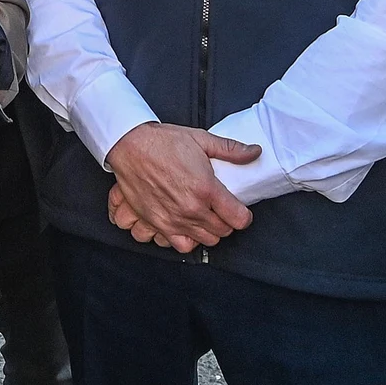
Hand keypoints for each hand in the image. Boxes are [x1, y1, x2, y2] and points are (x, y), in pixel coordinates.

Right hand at [102, 123, 260, 252]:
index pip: (239, 218)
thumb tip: (255, 152)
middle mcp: (192, 208)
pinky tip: (189, 227)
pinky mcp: (158, 224)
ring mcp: (174, 219)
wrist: (131, 147)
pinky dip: (188, 239)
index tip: (241, 210)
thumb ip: (231, 149)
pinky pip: (181, 245)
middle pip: (223, 231)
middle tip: (222, 209)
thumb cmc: (164, 142)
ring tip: (206, 217)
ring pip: (205, 240)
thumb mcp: (202, 139)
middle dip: (227, 222)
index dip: (244, 215)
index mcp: (206, 188)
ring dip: (209, 231)